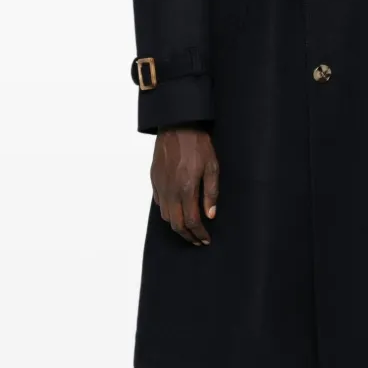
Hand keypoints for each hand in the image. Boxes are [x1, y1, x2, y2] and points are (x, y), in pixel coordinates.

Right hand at [151, 127, 218, 244]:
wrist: (177, 126)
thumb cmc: (198, 145)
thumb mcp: (212, 167)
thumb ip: (211, 193)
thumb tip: (210, 215)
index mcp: (186, 189)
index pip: (192, 221)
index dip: (199, 234)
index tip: (206, 239)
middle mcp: (171, 190)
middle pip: (176, 224)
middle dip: (188, 236)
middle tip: (197, 240)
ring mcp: (160, 186)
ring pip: (165, 216)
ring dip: (177, 226)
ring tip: (188, 229)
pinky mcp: (155, 180)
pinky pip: (159, 203)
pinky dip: (168, 212)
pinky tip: (177, 212)